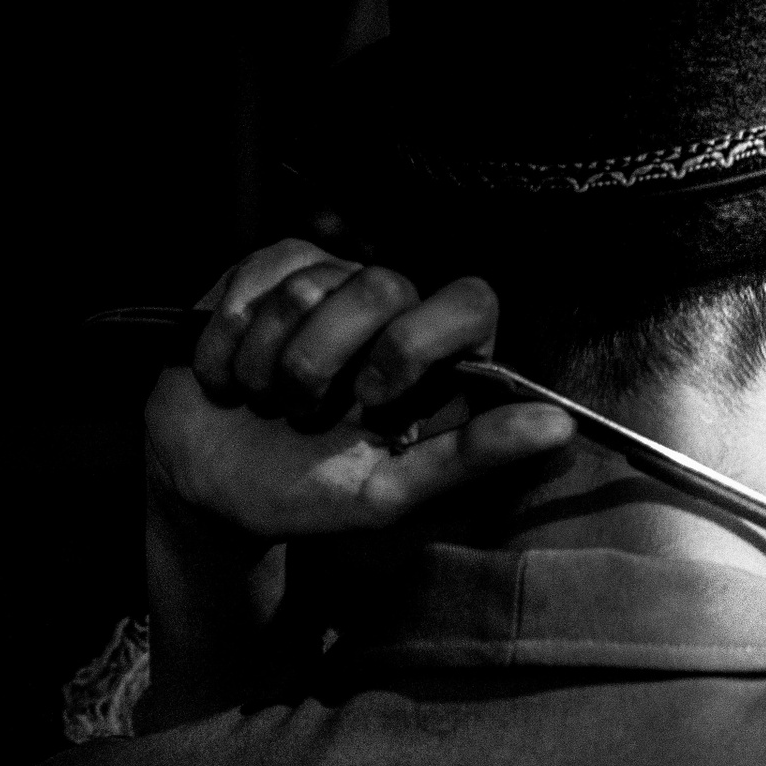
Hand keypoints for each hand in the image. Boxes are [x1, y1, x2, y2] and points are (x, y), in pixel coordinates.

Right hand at [145, 238, 571, 539]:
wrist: (206, 488)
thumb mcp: (392, 493)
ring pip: (307, 287)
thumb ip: (473, 457)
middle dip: (326, 361)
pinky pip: (251, 284)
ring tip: (267, 404)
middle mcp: (392, 310)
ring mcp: (328, 281)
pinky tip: (228, 381)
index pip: (470, 300)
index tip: (373, 402)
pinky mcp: (265, 271)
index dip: (417, 343)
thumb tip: (559, 425)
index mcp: (437, 358)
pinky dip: (227, 350)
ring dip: (271, 367)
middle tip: (307, 414)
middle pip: (381, 284)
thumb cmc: (309, 492)